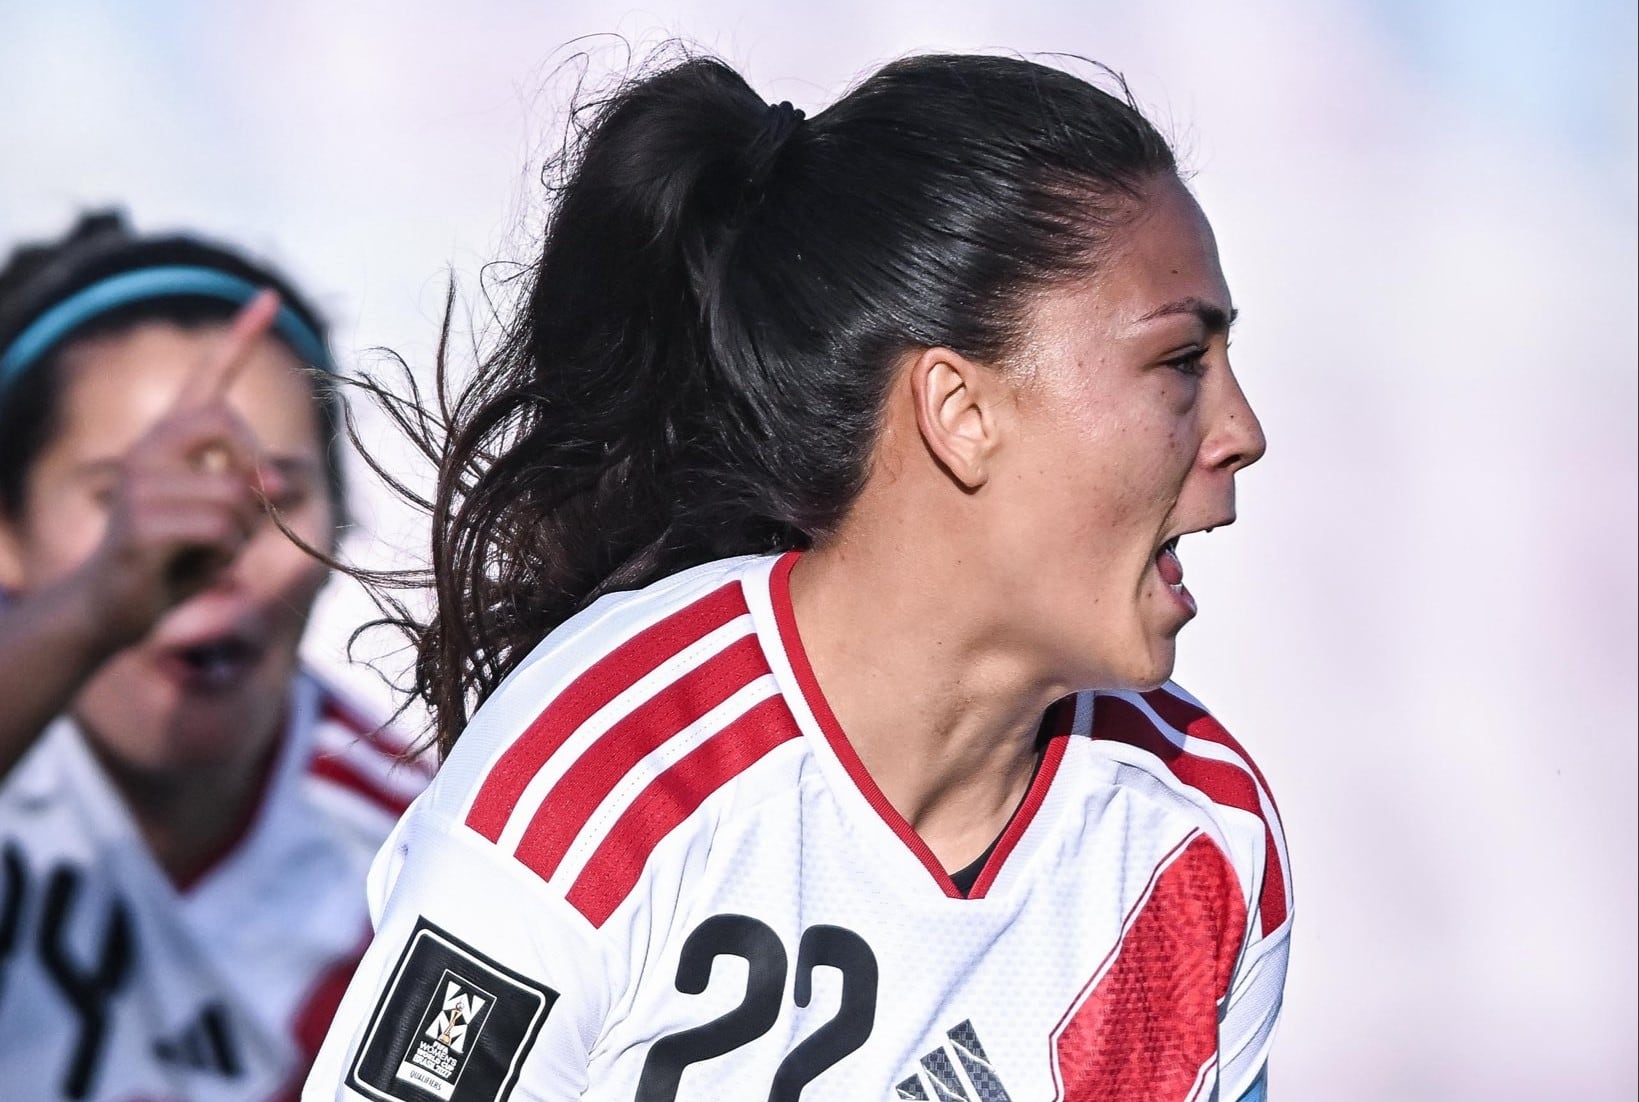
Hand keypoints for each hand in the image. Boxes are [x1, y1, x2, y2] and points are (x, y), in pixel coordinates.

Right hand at [76, 290, 287, 648]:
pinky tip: (189, 567)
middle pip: (227, 425)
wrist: (112, 609)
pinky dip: (223, 554)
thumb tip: (276, 479)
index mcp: (171, 441)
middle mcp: (149, 449)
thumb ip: (253, 489)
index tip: (268, 296)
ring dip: (239, 534)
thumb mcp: (227, 518)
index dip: (241, 337)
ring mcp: (139, 483)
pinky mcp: (139, 523)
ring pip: (236, 492)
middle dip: (253, 471)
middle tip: (240, 515)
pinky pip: (220, 527)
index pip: (209, 377)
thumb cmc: (175, 562)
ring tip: (202, 551)